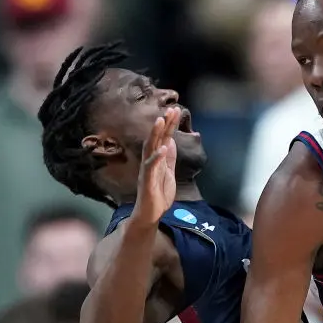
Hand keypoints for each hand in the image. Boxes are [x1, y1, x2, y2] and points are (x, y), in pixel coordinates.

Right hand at [130, 107, 179, 226]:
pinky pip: (151, 167)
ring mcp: (148, 170)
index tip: (175, 110)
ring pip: (150, 149)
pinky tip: (164, 149)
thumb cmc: (158, 193)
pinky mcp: (147, 181)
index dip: (169, 125)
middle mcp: (150, 161)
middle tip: (170, 109)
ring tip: (161, 121)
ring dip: (155, 134)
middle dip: (163, 124)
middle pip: (156, 139)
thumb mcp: (168, 172)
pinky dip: (157, 158)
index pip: (163, 138)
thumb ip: (170, 158)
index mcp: (156, 159)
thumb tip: (171, 141)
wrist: (151, 213)